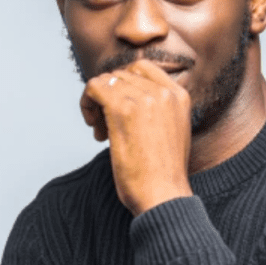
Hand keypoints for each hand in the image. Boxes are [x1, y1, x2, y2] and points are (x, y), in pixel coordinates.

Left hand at [79, 60, 192, 216]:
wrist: (164, 196)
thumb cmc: (162, 173)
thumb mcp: (170, 131)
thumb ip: (157, 109)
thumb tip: (126, 95)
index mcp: (179, 95)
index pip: (142, 68)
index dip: (122, 86)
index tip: (118, 111)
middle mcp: (164, 91)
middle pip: (120, 75)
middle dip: (108, 98)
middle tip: (105, 126)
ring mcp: (144, 98)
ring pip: (105, 81)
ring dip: (96, 104)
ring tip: (101, 132)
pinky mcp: (122, 108)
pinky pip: (93, 88)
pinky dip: (87, 105)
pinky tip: (96, 130)